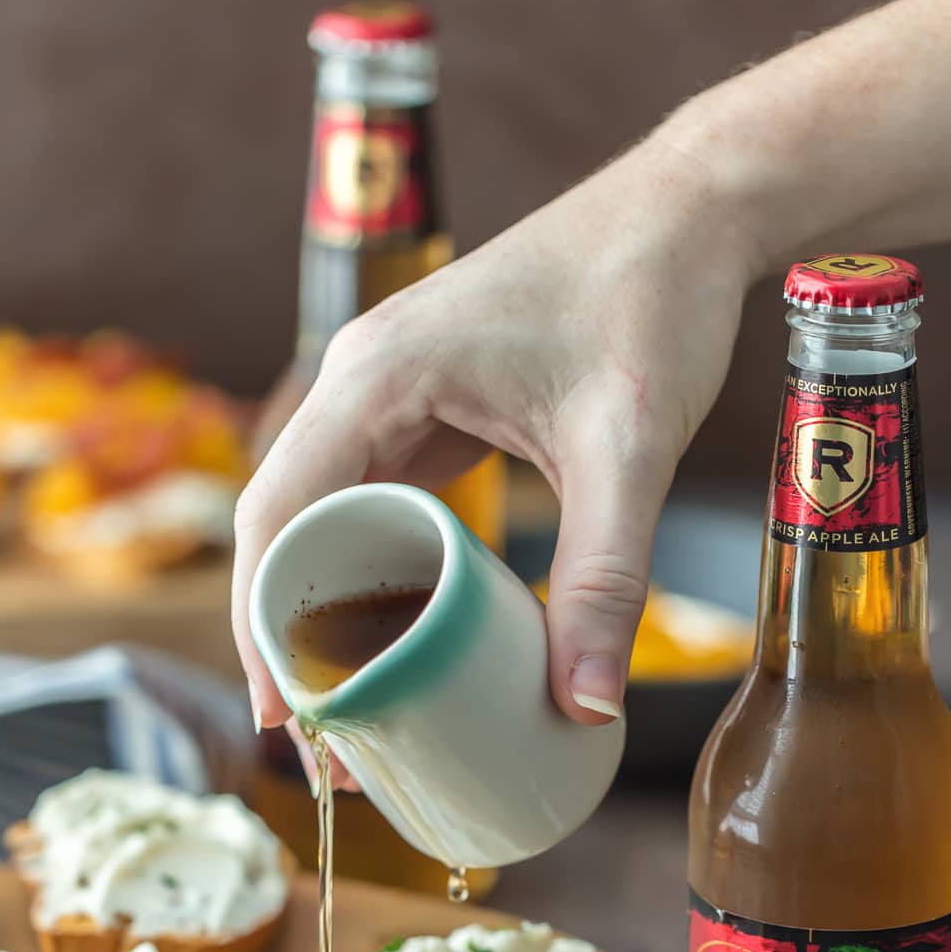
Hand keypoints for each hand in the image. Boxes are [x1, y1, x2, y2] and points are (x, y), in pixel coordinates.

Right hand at [233, 129, 759, 752]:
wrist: (689, 211)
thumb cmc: (650, 300)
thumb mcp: (628, 450)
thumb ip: (604, 578)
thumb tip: (586, 706)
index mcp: (375, 377)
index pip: (275, 514)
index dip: (262, 624)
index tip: (281, 718)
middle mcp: (359, 379)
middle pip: (285, 525)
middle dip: (290, 636)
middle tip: (323, 740)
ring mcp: (387, 390)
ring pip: (323, 516)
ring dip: (326, 608)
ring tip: (352, 705)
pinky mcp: (425, 404)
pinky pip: (370, 499)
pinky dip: (371, 569)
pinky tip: (396, 633)